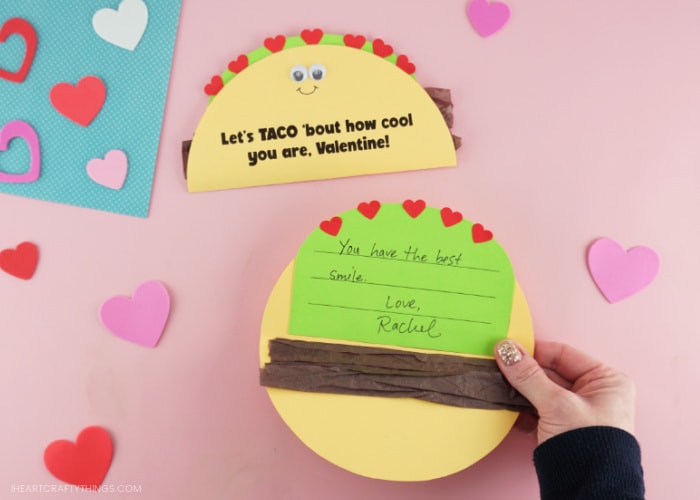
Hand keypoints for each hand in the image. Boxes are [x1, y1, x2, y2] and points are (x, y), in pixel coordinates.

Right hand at [494, 339, 635, 444]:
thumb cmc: (589, 447)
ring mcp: (580, 412)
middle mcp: (596, 393)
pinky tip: (512, 410)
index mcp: (606, 380)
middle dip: (524, 374)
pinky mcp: (565, 428)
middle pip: (550, 372)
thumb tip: (507, 350)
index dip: (534, 352)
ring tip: (503, 391)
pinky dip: (525, 410)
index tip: (508, 351)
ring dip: (522, 393)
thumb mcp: (555, 403)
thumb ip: (528, 375)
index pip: (563, 354)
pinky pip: (540, 409)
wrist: (589, 490)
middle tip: (500, 370)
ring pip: (542, 391)